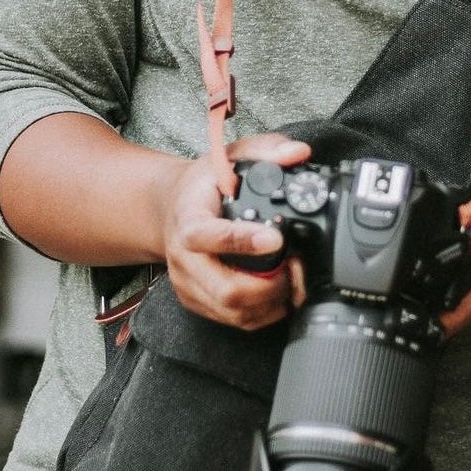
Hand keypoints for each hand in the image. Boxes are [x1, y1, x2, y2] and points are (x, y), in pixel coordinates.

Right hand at [156, 133, 311, 329]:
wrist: (173, 209)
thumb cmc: (204, 185)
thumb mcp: (231, 155)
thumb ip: (265, 149)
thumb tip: (297, 153)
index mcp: (188, 219)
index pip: (205, 236)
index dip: (240, 241)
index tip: (275, 238)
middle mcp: (183, 259)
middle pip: (224, 289)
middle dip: (269, 285)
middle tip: (296, 265)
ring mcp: (189, 285)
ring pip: (232, 313)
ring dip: (271, 302)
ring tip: (294, 278)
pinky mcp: (198, 302)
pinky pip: (234, 321)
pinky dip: (264, 313)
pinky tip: (281, 293)